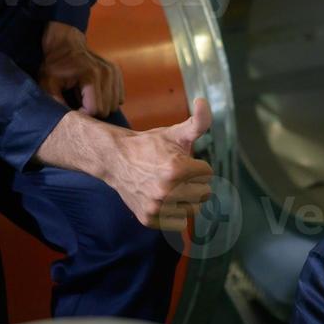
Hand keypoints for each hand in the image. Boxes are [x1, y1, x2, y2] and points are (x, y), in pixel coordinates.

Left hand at [39, 21, 123, 117]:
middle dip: (92, 111)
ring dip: (100, 105)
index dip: (83, 114)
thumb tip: (68, 121)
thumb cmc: (54, 66)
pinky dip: (107, 99)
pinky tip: (95, 92)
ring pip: (114, 105)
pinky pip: (119, 98)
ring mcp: (114, 72)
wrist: (64, 45)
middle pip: (106, 109)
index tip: (73, 107)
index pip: (95, 109)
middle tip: (78, 102)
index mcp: (91, 75)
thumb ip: (57, 103)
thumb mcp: (48, 84)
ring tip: (85, 96)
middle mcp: (107, 73)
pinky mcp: (117, 72)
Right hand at [100, 98, 213, 230]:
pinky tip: (162, 198)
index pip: (208, 174)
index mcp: (178, 169)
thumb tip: (204, 100)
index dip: (197, 165)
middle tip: (178, 174)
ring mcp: (157, 207)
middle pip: (204, 193)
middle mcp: (167, 191)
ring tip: (172, 186)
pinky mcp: (149, 219)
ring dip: (186, 199)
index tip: (182, 160)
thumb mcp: (176, 132)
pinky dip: (173, 212)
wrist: (115, 159)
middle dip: (194, 182)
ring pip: (192, 209)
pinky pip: (177, 222)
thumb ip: (199, 120)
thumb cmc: (149, 145)